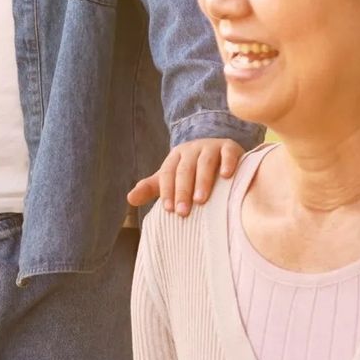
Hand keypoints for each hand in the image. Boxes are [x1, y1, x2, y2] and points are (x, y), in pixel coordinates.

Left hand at [126, 138, 243, 215]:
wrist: (218, 153)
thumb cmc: (191, 173)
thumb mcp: (171, 179)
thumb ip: (151, 188)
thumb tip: (129, 199)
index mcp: (175, 157)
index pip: (168, 173)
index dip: (167, 191)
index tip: (169, 210)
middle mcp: (192, 149)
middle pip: (185, 169)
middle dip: (182, 191)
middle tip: (183, 212)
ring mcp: (211, 147)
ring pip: (205, 162)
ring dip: (202, 181)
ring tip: (201, 200)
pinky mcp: (230, 148)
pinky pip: (228, 154)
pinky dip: (228, 163)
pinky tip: (226, 176)